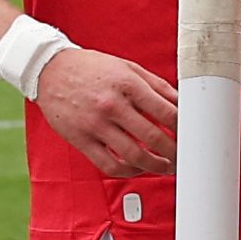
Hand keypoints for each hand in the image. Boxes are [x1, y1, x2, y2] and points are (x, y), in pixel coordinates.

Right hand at [35, 47, 179, 177]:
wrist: (50, 70)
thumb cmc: (90, 68)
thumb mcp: (128, 67)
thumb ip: (156, 86)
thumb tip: (181, 104)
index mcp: (128, 84)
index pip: (167, 112)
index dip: (184, 128)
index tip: (190, 135)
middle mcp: (112, 105)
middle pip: (154, 138)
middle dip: (174, 152)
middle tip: (182, 156)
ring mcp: (96, 125)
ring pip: (134, 156)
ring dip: (156, 166)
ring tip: (165, 167)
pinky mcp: (82, 140)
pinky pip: (110, 165)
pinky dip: (129, 171)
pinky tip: (138, 168)